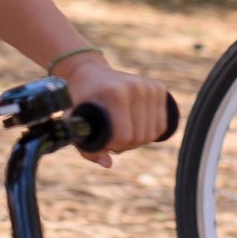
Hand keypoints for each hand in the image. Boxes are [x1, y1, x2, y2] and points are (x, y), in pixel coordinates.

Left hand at [55, 55, 171, 166]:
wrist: (90, 73)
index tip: (103, 141)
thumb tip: (108, 164)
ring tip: (122, 132)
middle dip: (126, 144)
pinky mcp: (158, 88)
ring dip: (137, 139)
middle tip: (111, 138)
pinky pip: (161, 123)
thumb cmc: (80, 102)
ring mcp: (149, 86)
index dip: (114, 145)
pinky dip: (149, 131)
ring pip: (152, 133)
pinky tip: (135, 125)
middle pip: (141, 136)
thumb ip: (88, 149)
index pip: (125, 136)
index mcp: (115, 94)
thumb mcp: (75, 125)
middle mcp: (136, 87)